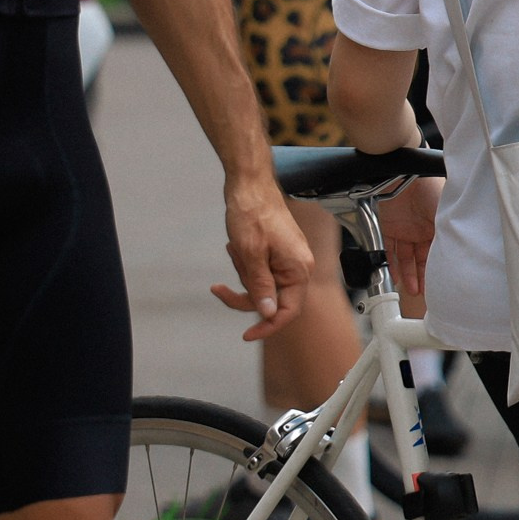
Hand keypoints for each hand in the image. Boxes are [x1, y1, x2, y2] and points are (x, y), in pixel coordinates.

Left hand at [209, 178, 313, 341]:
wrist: (250, 184)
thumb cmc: (251, 214)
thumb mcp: (251, 255)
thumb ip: (261, 287)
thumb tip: (269, 314)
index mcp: (298, 269)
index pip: (288, 310)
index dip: (268, 326)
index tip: (246, 335)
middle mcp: (299, 266)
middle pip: (274, 300)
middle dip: (246, 293)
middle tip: (219, 289)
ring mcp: (290, 259)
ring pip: (265, 285)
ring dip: (243, 274)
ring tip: (233, 249)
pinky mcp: (279, 253)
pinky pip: (262, 271)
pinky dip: (246, 265)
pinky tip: (234, 247)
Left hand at [379, 176, 440, 304]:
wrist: (402, 173)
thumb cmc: (429, 188)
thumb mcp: (445, 215)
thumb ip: (450, 234)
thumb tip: (460, 255)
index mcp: (439, 226)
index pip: (438, 253)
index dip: (438, 270)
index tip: (441, 285)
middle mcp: (423, 229)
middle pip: (423, 258)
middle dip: (424, 276)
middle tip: (425, 293)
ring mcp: (406, 229)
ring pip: (406, 257)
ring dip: (408, 274)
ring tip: (411, 289)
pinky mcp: (389, 227)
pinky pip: (389, 249)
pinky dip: (391, 263)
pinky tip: (395, 277)